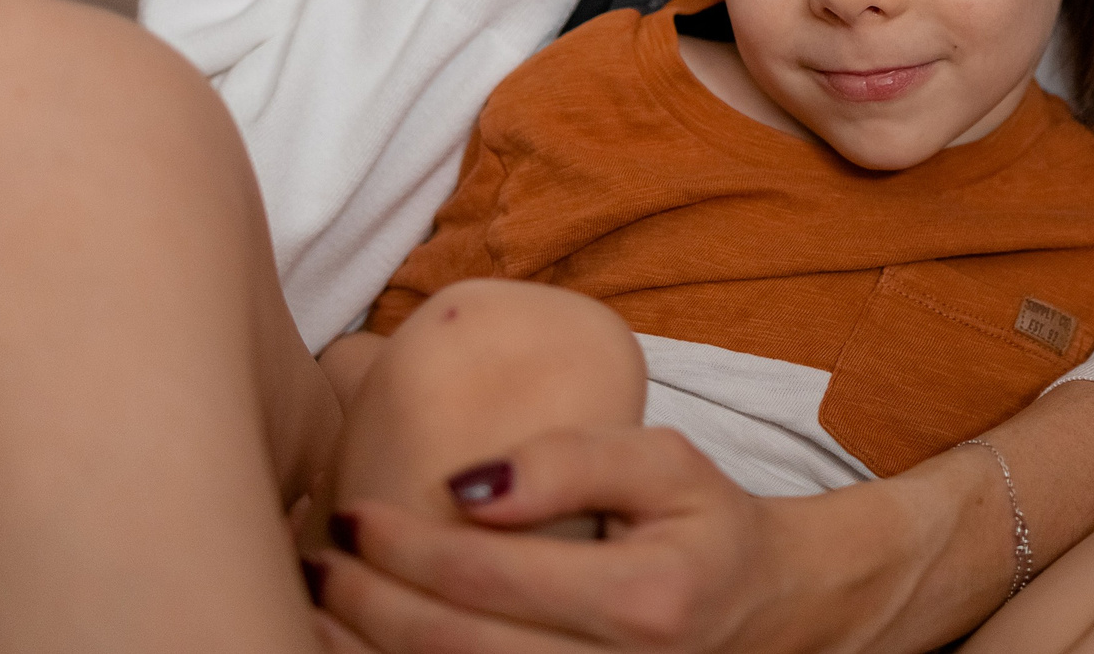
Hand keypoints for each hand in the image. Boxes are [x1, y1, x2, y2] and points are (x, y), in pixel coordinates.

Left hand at [307, 383, 1093, 653]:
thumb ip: (571, 459)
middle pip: (452, 649)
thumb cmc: (710, 523)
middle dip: (365, 607)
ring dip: (369, 653)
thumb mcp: (666, 461)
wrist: (778, 611)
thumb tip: (467, 481)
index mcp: (642, 601)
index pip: (486, 575)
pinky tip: (369, 645)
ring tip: (317, 606)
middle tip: (315, 557)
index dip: (403, 546)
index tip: (352, 511)